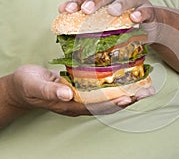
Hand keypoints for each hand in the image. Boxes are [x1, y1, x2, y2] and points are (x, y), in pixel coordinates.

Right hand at [5, 65, 153, 116]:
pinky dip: (116, 84)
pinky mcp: (83, 87)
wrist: (24, 85)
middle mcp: (80, 102)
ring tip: (145, 87)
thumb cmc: (27, 86)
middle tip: (147, 91)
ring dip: (127, 92)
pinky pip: (103, 88)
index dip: (113, 103)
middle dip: (128, 98)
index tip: (129, 97)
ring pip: (108, 97)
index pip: (96, 106)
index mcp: (70, 105)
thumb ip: (50, 90)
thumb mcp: (35, 85)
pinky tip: (127, 78)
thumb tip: (68, 94)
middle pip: (108, 104)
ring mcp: (83, 96)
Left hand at [58, 0, 158, 42]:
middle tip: (86, 10)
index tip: (67, 10)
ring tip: (112, 12)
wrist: (148, 24)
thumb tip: (62, 10)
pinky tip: (134, 18)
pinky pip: (146, 10)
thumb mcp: (103, 15)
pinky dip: (140, 13)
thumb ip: (85, 12)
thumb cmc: (122, 18)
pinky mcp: (149, 10)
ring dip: (119, 3)